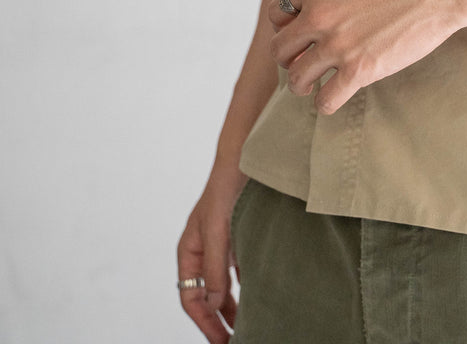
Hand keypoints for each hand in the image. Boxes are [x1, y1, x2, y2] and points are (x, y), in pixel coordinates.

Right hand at [177, 167, 246, 343]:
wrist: (246, 158)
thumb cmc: (225, 189)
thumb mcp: (218, 229)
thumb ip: (215, 266)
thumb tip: (214, 303)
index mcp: (189, 252)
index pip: (191, 298)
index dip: (204, 323)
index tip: (221, 342)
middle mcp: (203, 252)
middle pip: (207, 297)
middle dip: (218, 321)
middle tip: (235, 341)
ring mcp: (222, 246)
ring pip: (224, 286)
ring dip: (234, 307)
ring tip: (248, 327)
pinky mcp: (241, 238)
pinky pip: (241, 271)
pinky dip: (248, 286)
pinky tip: (260, 297)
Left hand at [268, 0, 466, 114]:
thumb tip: (322, 3)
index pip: (276, 13)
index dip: (285, 27)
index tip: (298, 35)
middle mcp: (318, 16)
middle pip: (279, 49)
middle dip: (289, 58)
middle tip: (302, 62)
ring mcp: (337, 45)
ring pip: (297, 78)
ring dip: (303, 85)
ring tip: (313, 86)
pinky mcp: (360, 70)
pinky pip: (325, 100)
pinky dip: (326, 103)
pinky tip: (334, 98)